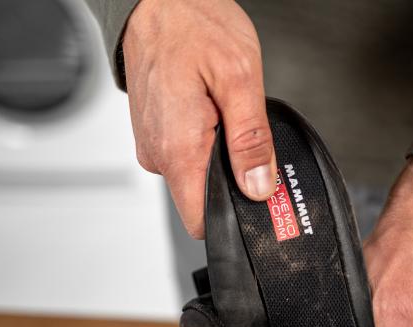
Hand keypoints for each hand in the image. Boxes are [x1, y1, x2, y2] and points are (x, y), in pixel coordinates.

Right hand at [121, 0, 275, 238]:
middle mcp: (157, 154)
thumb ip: (251, 140)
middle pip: (202, 196)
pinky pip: (183, 152)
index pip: (201, 220)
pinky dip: (203, 137)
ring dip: (218, 152)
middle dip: (232, 176)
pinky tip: (210, 106)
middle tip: (249, 135)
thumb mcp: (240, 79)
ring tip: (225, 109)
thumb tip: (260, 186)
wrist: (155, 1)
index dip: (235, 216)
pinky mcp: (153, 133)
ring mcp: (152, 144)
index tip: (260, 199)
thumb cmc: (193, 26)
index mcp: (177, 149)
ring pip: (195, 173)